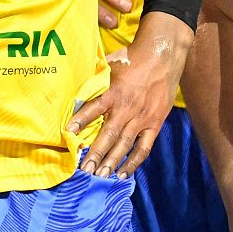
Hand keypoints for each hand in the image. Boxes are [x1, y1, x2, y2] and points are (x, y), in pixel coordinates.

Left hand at [71, 13, 190, 177]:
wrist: (164, 55)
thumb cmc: (134, 57)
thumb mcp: (111, 62)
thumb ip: (96, 77)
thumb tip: (76, 83)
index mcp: (115, 92)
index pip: (94, 108)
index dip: (81, 120)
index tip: (68, 132)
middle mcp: (127, 108)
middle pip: (108, 135)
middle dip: (95, 154)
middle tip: (84, 170)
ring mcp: (142, 118)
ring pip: (124, 145)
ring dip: (111, 162)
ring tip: (100, 176)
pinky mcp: (154, 123)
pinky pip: (143, 147)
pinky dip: (133, 162)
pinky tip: (123, 174)